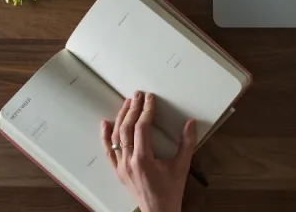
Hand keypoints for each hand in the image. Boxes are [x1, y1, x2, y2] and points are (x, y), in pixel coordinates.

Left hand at [101, 91, 196, 211]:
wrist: (158, 211)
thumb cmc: (170, 191)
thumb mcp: (182, 166)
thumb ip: (187, 143)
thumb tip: (191, 123)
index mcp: (144, 160)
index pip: (142, 128)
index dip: (146, 111)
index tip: (150, 99)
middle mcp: (128, 162)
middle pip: (126, 129)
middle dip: (132, 109)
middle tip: (138, 94)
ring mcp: (121, 167)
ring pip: (115, 137)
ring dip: (121, 118)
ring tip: (127, 103)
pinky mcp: (118, 170)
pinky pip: (108, 151)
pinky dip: (105, 136)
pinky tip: (105, 122)